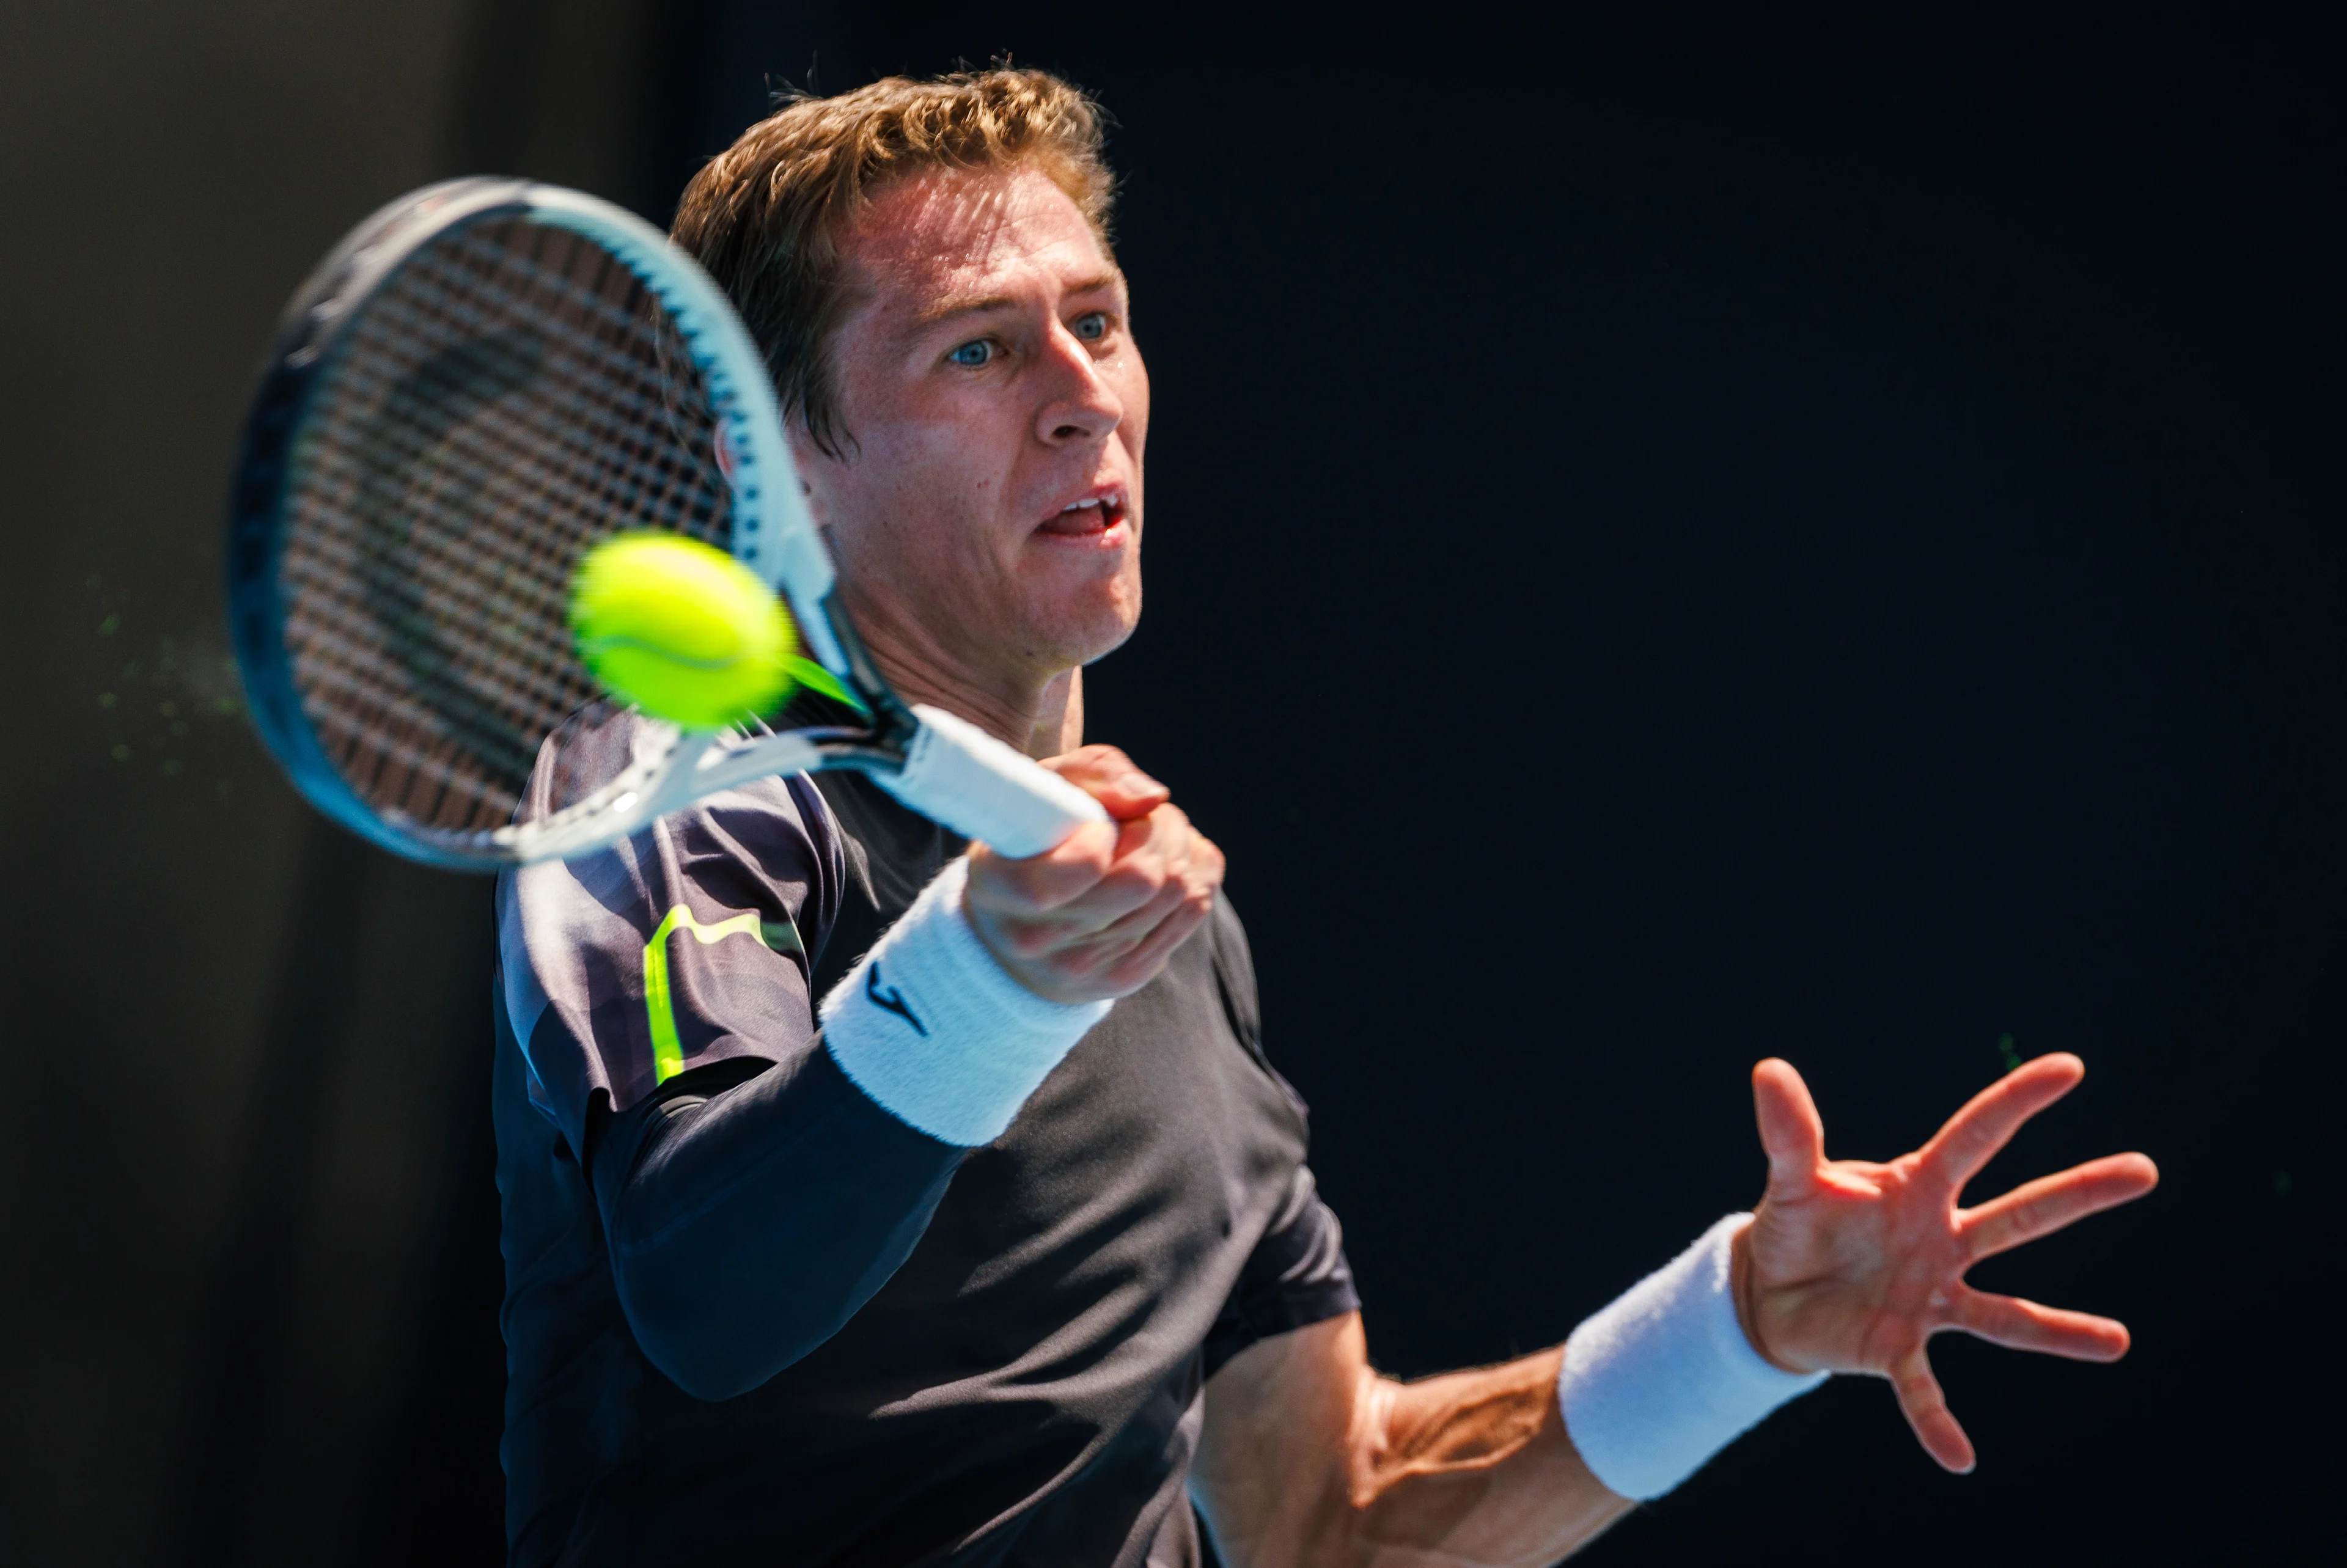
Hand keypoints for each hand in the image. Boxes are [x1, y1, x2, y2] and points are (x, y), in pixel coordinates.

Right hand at [963, 744, 1224, 1004]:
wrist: (1016, 922)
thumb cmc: (1033, 836)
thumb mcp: (1046, 787)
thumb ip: (1096, 774)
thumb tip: (1153, 798)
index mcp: (1000, 887)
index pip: (1086, 866)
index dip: (1108, 833)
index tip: (1099, 823)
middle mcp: (1036, 939)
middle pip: (1145, 879)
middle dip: (1161, 829)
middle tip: (1143, 815)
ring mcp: (1084, 967)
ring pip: (1180, 893)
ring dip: (1181, 847)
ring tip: (1154, 834)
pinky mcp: (1125, 977)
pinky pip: (1194, 910)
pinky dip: (1196, 874)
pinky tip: (1168, 863)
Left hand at [1732, 1054, 2157, 1471]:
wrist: (1770, 1290)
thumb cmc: (1797, 1225)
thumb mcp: (1790, 1180)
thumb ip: (1789, 1134)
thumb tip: (1768, 1070)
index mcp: (1917, 1188)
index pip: (1975, 1136)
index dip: (2017, 1101)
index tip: (2070, 1066)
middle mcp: (1941, 1241)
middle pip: (2019, 1214)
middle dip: (2078, 1192)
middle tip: (2145, 1169)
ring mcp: (1930, 1298)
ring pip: (2004, 1316)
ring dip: (2059, 1330)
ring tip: (2118, 1342)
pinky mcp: (1899, 1348)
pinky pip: (1923, 1391)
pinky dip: (1936, 1422)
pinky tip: (1960, 1457)